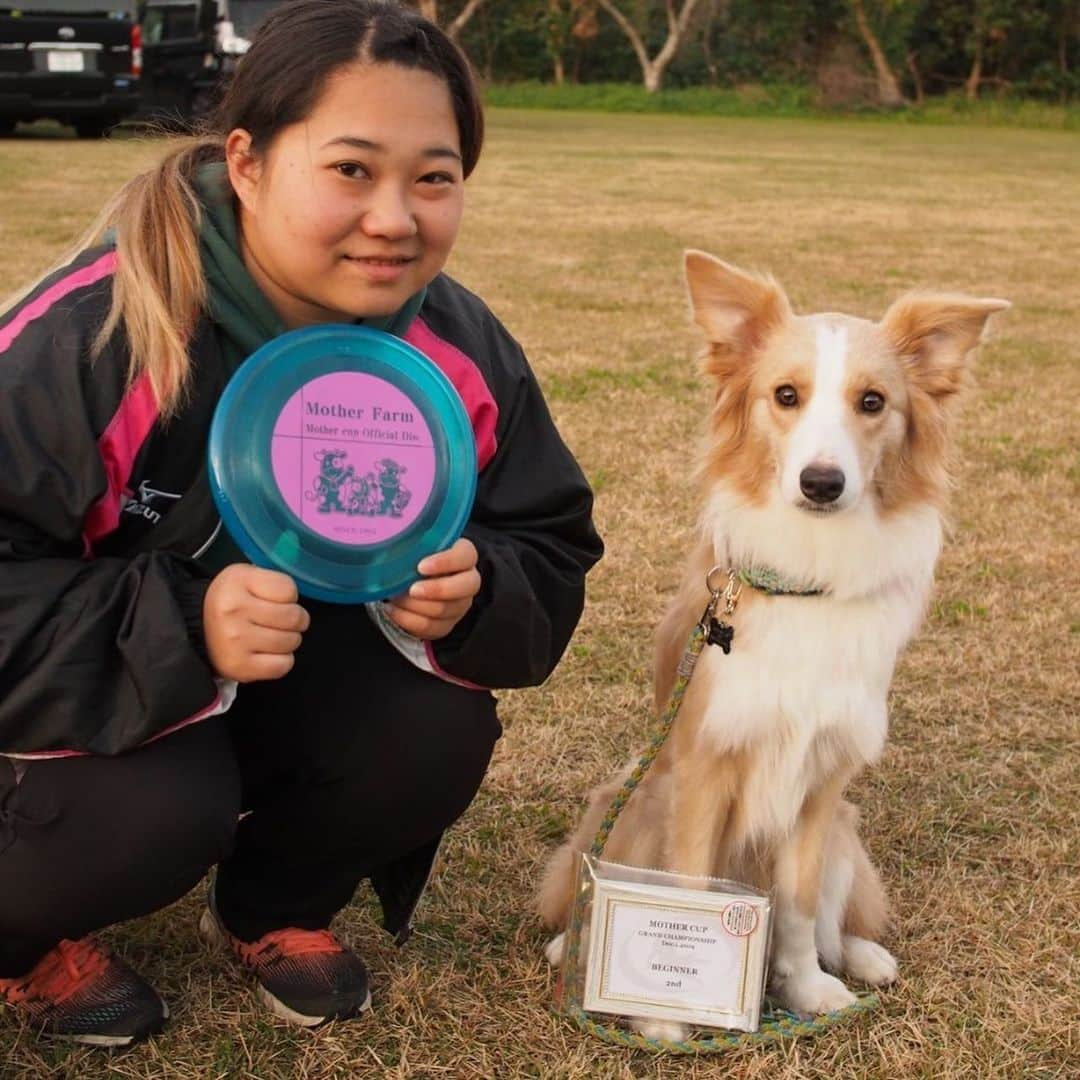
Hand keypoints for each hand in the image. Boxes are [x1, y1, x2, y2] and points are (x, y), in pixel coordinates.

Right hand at [203, 564, 309, 681]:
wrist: (197, 628)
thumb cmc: (232, 601)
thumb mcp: (246, 576)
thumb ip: (274, 582)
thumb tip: (298, 603)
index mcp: (237, 581)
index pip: (289, 590)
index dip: (290, 596)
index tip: (277, 601)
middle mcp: (234, 611)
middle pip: (294, 617)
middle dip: (296, 620)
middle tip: (284, 621)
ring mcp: (235, 641)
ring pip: (291, 641)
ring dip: (289, 639)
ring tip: (274, 636)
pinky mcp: (239, 667)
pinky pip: (283, 665)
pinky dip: (283, 660)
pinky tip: (269, 652)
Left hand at [386, 538, 480, 640]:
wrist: (412, 578)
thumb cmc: (416, 557)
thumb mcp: (417, 545)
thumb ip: (414, 545)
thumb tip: (393, 551)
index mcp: (464, 556)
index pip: (465, 556)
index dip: (446, 562)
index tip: (421, 566)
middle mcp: (468, 581)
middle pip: (466, 587)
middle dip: (436, 590)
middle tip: (412, 589)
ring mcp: (460, 605)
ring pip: (445, 610)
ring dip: (415, 606)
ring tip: (394, 597)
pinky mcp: (447, 624)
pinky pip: (431, 627)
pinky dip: (408, 620)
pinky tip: (392, 609)